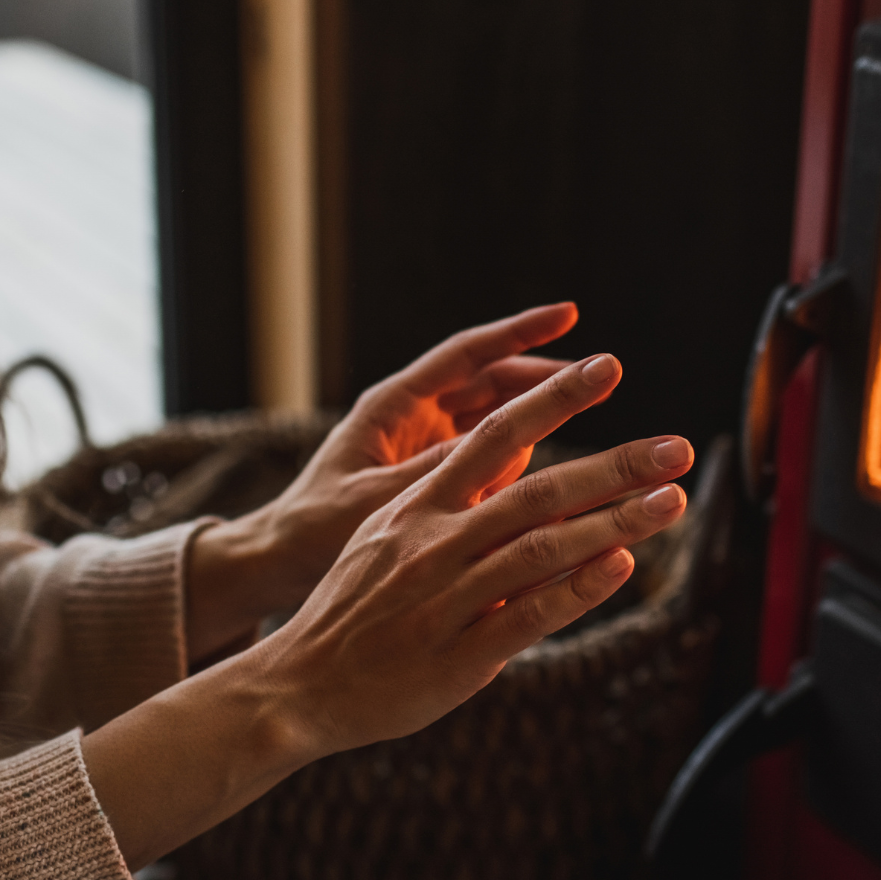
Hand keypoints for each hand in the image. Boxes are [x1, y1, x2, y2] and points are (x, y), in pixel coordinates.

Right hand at [85, 352, 693, 867]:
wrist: (296, 685)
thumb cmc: (351, 613)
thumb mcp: (386, 541)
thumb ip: (446, 506)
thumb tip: (507, 472)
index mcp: (417, 509)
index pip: (495, 435)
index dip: (553, 398)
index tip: (603, 368)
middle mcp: (435, 543)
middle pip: (538, 489)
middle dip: (613, 464)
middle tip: (675, 446)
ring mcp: (449, 597)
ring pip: (542, 547)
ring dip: (614, 522)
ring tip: (670, 501)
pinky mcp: (460, 653)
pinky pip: (529, 614)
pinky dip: (576, 589)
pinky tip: (621, 566)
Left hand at [185, 303, 579, 655]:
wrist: (280, 566)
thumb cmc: (313, 529)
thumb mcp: (376, 501)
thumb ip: (439, 471)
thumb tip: (512, 446)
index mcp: (391, 406)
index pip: (466, 354)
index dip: (518, 332)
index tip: (570, 315)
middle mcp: (411, 417)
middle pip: (491, 381)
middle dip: (544, 377)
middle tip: (601, 378)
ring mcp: (423, 447)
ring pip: (495, 421)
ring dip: (538, 421)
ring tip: (586, 430)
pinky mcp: (433, 483)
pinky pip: (487, 463)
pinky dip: (519, 464)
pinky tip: (553, 483)